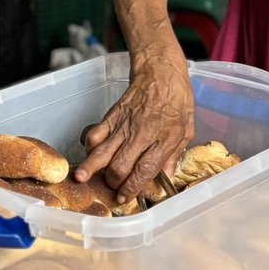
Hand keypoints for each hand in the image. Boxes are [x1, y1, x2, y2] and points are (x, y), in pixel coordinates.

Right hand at [73, 48, 194, 202]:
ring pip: (103, 150)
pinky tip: (87, 153)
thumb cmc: (178, 99)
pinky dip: (88, 145)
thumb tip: (167, 178)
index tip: (125, 197)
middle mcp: (142, 133)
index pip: (145, 169)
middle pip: (120, 165)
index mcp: (165, 138)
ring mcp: (125, 124)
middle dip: (113, 182)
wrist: (161, 71)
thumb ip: (175, 154)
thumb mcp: (187, 128)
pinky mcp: (112, 115)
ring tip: (82, 179)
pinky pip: (95, 132)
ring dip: (91, 167)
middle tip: (112, 188)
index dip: (133, 187)